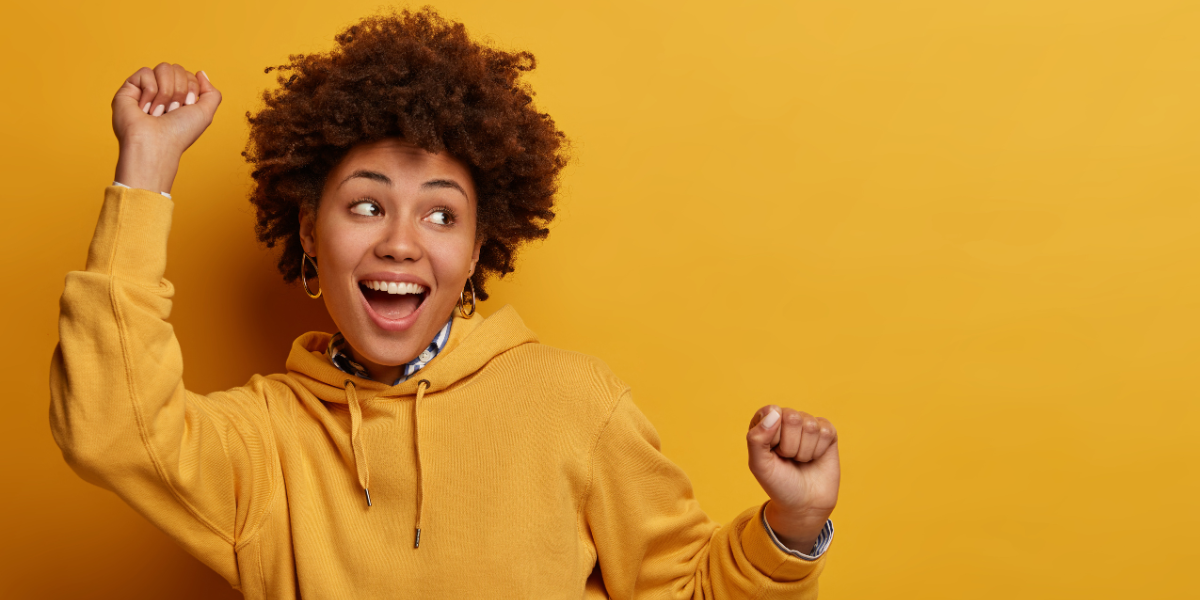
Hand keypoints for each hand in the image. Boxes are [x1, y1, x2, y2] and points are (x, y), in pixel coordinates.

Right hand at [111, 63, 221, 193]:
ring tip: (158, 112)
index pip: (189, 74)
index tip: (186, 107)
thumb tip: (201, 73)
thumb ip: (212, 93)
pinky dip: (150, 91)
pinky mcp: (129, 88)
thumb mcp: (205, 113)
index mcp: (178, 96)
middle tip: (172, 111)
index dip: (191, 89)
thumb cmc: (179, 133)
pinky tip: (144, 108)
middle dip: (179, 91)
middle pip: (177, 68)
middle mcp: (162, 91)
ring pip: (163, 68)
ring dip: (166, 92)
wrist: (155, 144)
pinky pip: (146, 72)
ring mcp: (145, 88)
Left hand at [746, 405, 839, 552]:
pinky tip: (814, 458)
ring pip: (810, 425)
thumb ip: (756, 438)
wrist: (804, 504)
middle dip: (790, 445)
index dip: (772, 436)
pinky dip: (819, 450)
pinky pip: (826, 431)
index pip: (771, 412)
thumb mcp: (759, 465)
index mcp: (765, 422)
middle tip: (788, 458)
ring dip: (804, 451)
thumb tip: (774, 413)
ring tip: (800, 460)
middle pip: (792, 417)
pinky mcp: (826, 432)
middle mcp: (786, 418)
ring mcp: (807, 424)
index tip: (772, 452)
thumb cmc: (779, 483)